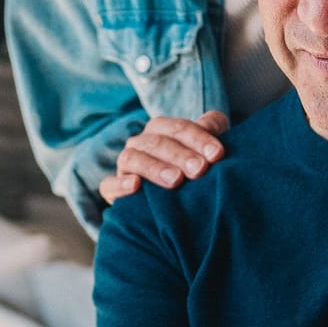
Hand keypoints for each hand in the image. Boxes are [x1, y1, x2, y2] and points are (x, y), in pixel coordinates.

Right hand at [99, 111, 229, 204]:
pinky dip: (120, 184)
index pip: (178, 128)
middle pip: (157, 143)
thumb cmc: (191, 167)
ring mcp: (125, 166)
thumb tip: (212, 123)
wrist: (170, 203)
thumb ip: (212, 128)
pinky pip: (109, 184)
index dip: (199, 138)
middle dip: (180, 155)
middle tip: (200, 169)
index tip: (218, 154)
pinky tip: (135, 186)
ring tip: (176, 180)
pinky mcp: (113, 189)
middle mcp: (140, 143)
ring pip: (133, 159)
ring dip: (155, 168)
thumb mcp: (204, 147)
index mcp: (161, 129)